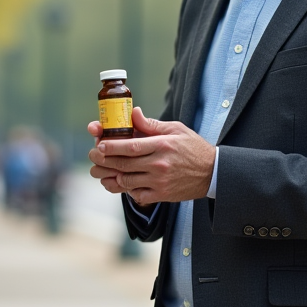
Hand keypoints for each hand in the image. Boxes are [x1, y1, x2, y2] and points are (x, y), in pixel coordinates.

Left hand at [86, 107, 214, 206]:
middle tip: (94, 157)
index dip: (111, 146)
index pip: (131, 146)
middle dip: (105, 160)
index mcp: (162, 145)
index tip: (99, 144)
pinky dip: (127, 189)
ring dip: (112, 176)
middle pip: (124, 164)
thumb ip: (151, 124)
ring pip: (127, 181)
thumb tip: (132, 112)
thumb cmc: (193, 148)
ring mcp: (160, 182)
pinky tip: (124, 182)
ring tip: (103, 170)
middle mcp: (159, 164)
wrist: (212, 173)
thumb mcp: (176, 130)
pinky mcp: (162, 195)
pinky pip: (137, 194)